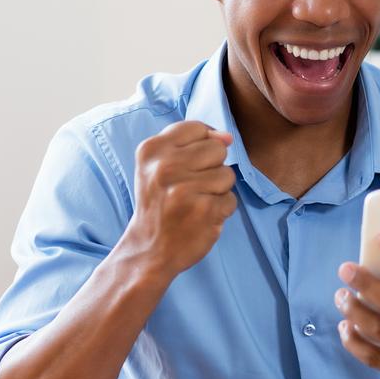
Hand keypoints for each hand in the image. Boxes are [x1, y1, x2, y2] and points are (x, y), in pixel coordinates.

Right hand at [122, 120, 236, 281]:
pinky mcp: (204, 209)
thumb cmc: (159, 203)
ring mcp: (184, 189)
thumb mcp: (159, 166)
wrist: (148, 250)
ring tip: (194, 203)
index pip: (197, 128)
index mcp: (151, 149)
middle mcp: (165, 166)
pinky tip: (199, 218)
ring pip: (228, 174)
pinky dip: (220, 211)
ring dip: (217, 191)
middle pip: (217, 149)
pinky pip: (231, 199)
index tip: (186, 167)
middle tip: (189, 188)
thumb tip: (227, 137)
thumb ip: (191, 144)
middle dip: (212, 168)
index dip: (200, 146)